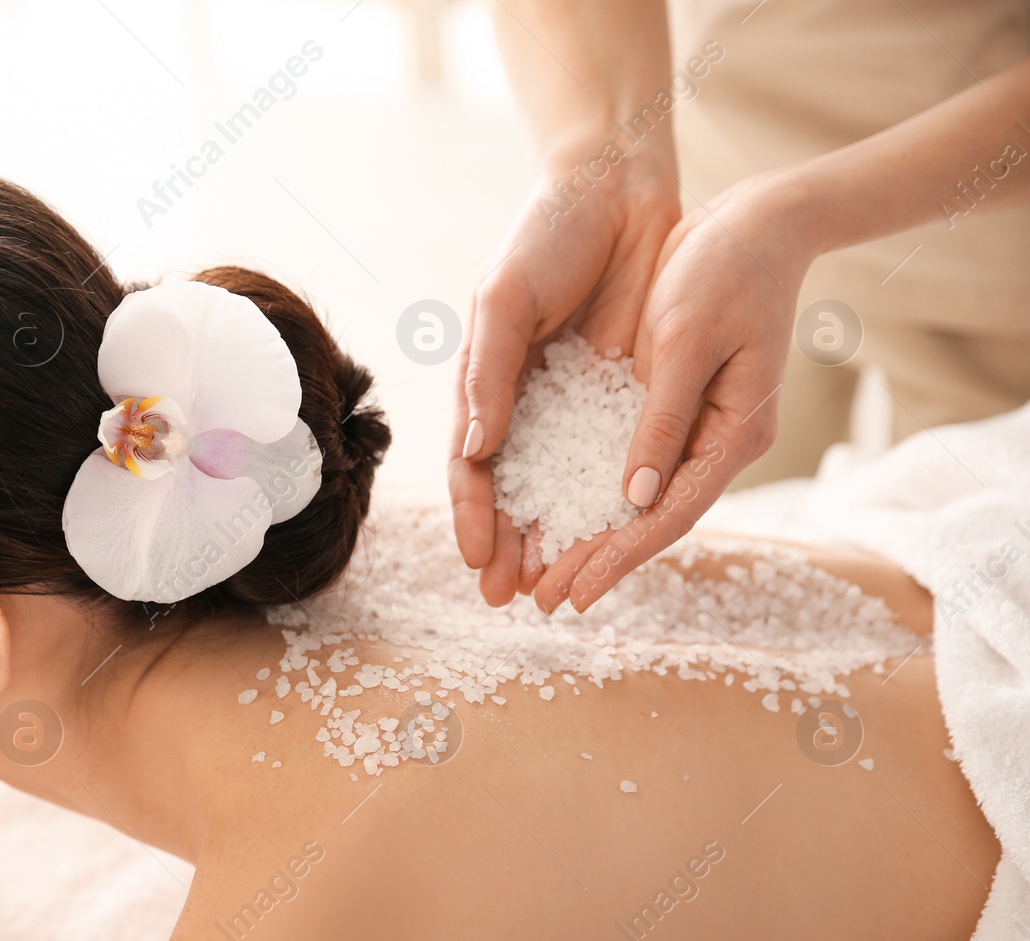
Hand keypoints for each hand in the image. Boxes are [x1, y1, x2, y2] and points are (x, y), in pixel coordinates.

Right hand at [450, 147, 681, 605]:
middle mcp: (525, 401)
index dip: (473, 517)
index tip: (480, 564)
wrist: (619, 185)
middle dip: (509, 547)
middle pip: (514, 490)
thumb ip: (492, 373)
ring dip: (557, 537)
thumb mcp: (505, 300)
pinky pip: (614, 456)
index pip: (472, 465)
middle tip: (512, 600)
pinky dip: (609, 499)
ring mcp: (574, 399)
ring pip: (562, 485)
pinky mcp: (623, 390)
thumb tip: (478, 450)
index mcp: (485, 381)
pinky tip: (615, 535)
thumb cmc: (547, 235)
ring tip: (558, 586)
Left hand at [532, 176, 814, 613]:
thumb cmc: (723, 269)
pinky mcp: (679, 405)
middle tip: (542, 599)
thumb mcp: (681, 341)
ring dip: (594, 534)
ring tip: (545, 570)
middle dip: (597, 559)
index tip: (573, 593)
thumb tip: (633, 497)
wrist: (760, 222)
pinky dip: (600, 492)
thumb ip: (660, 420)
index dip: (617, 557)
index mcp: (733, 433)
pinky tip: (565, 512)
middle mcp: (720, 441)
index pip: (666, 514)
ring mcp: (702, 425)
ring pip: (642, 497)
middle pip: (651, 518)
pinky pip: (636, 462)